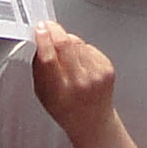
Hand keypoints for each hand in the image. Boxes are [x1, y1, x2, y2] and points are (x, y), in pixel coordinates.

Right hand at [30, 22, 120, 142]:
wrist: (92, 121)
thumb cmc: (66, 110)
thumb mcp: (43, 95)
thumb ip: (39, 69)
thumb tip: (39, 42)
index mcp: (60, 92)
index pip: (50, 58)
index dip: (43, 39)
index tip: (39, 29)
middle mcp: (80, 82)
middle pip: (65, 43)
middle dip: (54, 30)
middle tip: (48, 27)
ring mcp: (96, 74)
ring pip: (78, 42)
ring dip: (67, 40)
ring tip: (64, 54)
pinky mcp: (107, 68)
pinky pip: (89, 47)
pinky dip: (81, 49)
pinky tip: (79, 62)